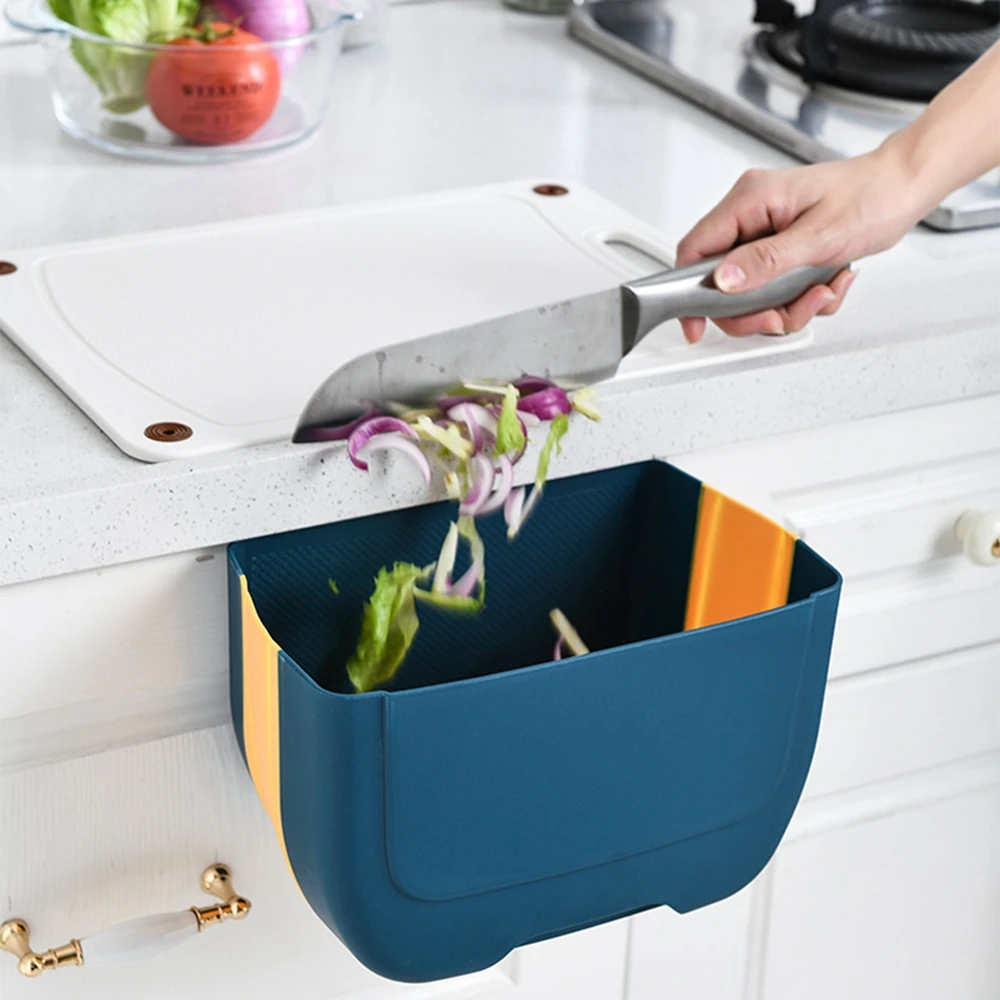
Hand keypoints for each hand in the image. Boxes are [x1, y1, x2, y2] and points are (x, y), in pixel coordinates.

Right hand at [675, 146, 927, 342]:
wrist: (904, 189)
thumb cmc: (872, 197)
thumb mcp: (818, 236)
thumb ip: (765, 261)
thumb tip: (722, 280)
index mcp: (749, 200)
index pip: (694, 250)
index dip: (689, 293)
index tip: (696, 325)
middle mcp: (751, 215)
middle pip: (721, 283)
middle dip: (754, 309)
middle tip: (782, 315)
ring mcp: (765, 233)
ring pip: (750, 293)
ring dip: (785, 306)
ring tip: (819, 292)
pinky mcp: (780, 249)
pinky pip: (773, 290)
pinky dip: (799, 299)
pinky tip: (825, 283)